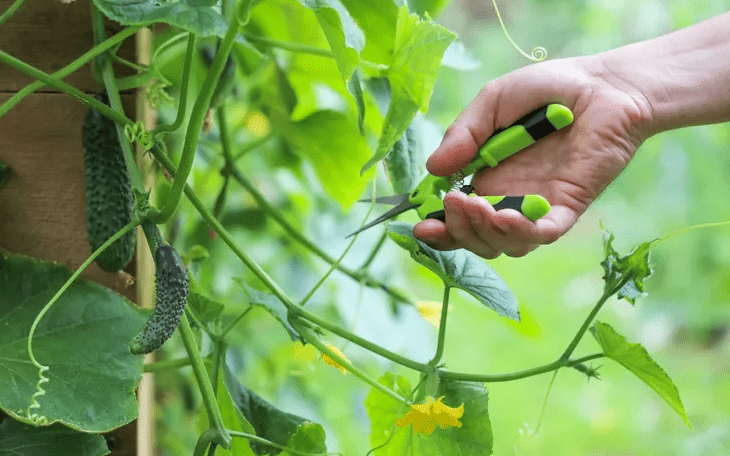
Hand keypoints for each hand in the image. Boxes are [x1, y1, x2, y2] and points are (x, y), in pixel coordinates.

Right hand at [413, 56, 652, 258]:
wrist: (603, 84)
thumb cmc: (548, 89)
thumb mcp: (492, 103)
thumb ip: (463, 134)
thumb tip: (432, 168)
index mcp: (486, 178)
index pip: (457, 217)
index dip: (439, 229)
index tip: (421, 226)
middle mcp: (509, 199)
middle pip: (477, 239)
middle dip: (458, 230)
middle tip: (453, 202)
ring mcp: (538, 206)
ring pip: (506, 245)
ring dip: (484, 233)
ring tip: (477, 206)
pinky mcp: (567, 206)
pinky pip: (542, 234)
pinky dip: (520, 233)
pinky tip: (505, 217)